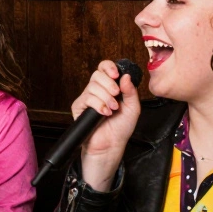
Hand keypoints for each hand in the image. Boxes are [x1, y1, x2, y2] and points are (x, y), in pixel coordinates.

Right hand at [73, 60, 141, 189]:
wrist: (111, 144)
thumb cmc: (121, 128)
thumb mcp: (133, 107)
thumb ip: (130, 91)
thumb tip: (125, 76)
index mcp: (109, 87)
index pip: (104, 68)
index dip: (109, 67)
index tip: (116, 74)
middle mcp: (97, 90)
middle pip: (97, 74)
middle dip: (109, 84)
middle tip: (116, 96)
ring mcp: (87, 98)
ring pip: (92, 86)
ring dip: (106, 98)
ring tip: (112, 109)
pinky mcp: (79, 107)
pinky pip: (87, 98)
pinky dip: (98, 105)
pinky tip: (104, 113)